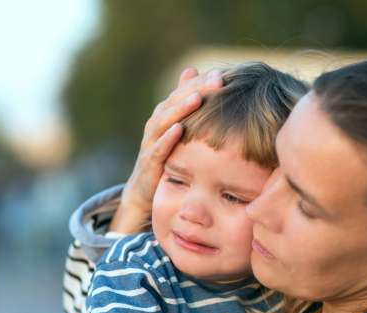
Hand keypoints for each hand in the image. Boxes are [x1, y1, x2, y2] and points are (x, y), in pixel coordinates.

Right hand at [109, 68, 223, 232]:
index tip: (222, 73)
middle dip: (195, 89)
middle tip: (216, 79)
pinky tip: (179, 129)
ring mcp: (151, 142)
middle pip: (175, 102)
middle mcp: (157, 124)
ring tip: (197, 98)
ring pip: (164, 121)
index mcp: (166, 114)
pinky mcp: (149, 162)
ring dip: (181, 109)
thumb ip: (183, 102)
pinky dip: (167, 138)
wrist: (145, 190)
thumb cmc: (167, 156)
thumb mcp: (178, 128)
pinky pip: (158, 148)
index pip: (183, 93)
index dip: (201, 82)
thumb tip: (192, 70)